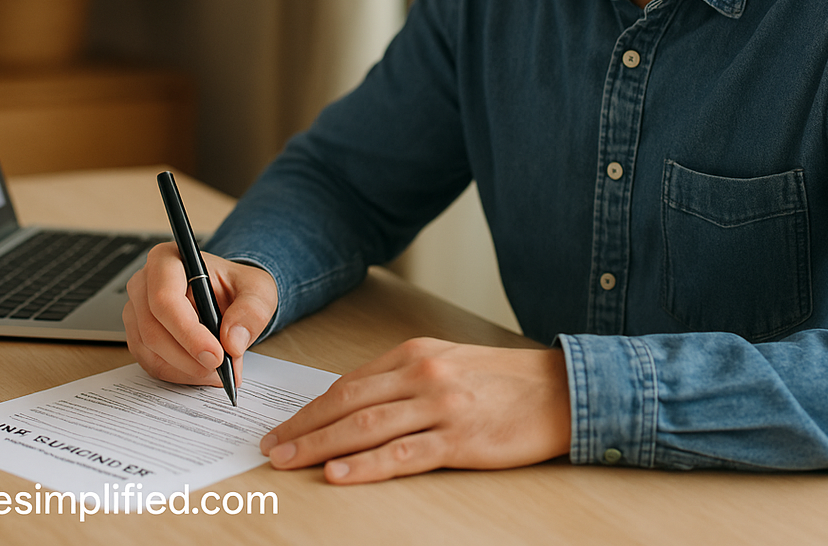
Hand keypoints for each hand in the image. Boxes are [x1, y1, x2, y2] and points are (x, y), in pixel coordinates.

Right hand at [123, 242, 277, 386]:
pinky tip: (202, 371)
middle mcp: (144, 283)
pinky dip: (178, 374)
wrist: (227, 297)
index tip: (215, 355)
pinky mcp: (137, 336)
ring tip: (218, 370)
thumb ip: (251, 311)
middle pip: (153, 329)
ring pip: (150, 351)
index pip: (165, 298)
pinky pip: (150, 364)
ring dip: (186, 369)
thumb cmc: (236, 286)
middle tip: (221, 370)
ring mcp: (136, 311)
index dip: (188, 331)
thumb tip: (232, 341)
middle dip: (189, 357)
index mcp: (168, 259)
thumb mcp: (258, 290)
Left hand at [259, 336, 570, 483]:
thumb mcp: (445, 362)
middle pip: (348, 404)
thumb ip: (402, 378)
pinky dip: (367, 465)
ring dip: (321, 446)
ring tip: (289, 462)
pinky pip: (403, 454)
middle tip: (271, 448)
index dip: (311, 407)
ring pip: (366, 427)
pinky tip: (340, 474)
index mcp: (412, 354)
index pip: (348, 383)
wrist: (556, 389)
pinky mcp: (459, 438)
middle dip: (304, 427)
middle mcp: (420, 374)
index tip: (284, 425)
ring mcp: (439, 406)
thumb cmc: (498, 379)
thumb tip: (353, 402)